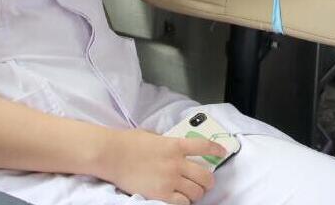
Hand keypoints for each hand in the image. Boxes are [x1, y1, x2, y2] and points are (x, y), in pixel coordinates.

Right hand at [99, 128, 224, 204]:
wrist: (112, 154)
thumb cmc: (128, 142)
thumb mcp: (153, 136)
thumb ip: (168, 142)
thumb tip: (176, 148)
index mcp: (175, 145)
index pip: (203, 146)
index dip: (216, 149)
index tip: (222, 151)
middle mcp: (176, 163)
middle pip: (205, 176)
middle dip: (208, 182)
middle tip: (205, 183)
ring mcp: (169, 179)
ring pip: (196, 192)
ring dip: (196, 193)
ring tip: (191, 193)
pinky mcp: (160, 194)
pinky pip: (182, 203)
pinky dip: (184, 202)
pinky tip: (179, 199)